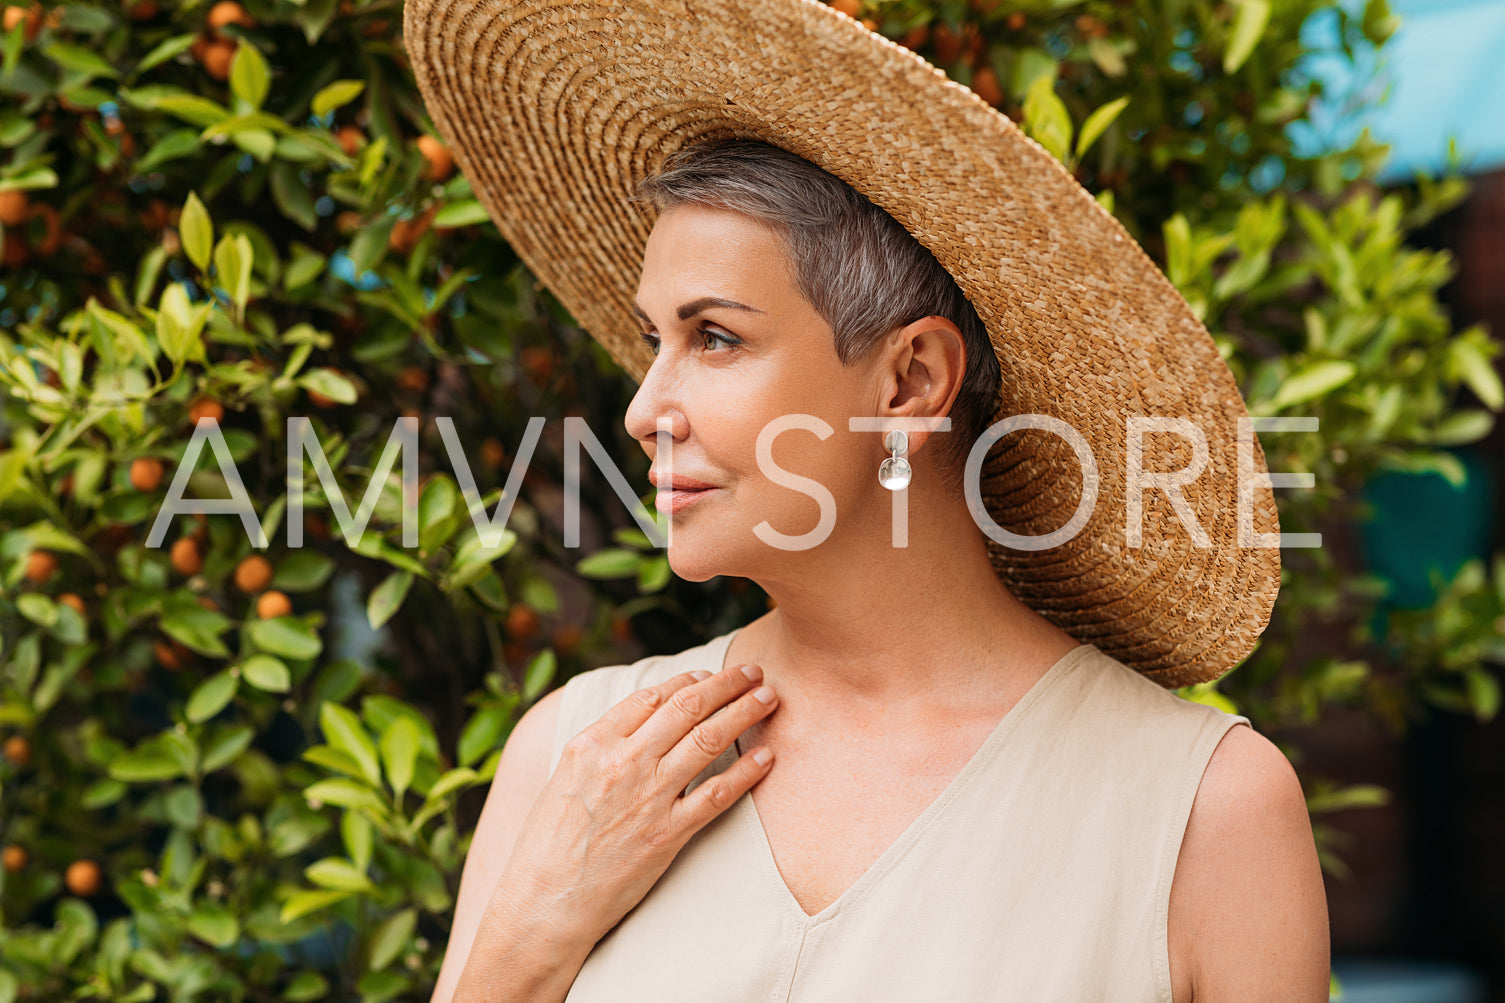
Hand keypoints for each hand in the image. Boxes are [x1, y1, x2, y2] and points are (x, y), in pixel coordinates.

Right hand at [484, 662, 777, 947]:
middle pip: (687, 707)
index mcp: (592, 743)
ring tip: (768, 698)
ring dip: (744, 713)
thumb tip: (638, 722)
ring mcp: (648, 797)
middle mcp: (623, 761)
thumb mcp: (563, 779)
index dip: (688, 681)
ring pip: (709, 740)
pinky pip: (717, 794)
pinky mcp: (668, 834)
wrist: (544, 903)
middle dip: (727, 684)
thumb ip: (600, 748)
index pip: (652, 697)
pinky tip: (766, 757)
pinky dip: (746, 772)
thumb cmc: (546, 845)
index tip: (710, 675)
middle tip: (754, 672)